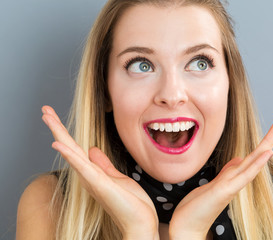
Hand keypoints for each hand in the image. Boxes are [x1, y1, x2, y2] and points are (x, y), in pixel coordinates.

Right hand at [41, 106, 158, 239]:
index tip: (55, 116)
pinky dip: (69, 155)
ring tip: (46, 117)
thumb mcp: (116, 177)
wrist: (140, 222)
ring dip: (58, 133)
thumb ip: (103, 164)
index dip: (65, 132)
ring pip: (72, 152)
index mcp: (92, 172)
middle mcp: (88, 175)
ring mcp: (92, 179)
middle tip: (44, 109)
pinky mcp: (99, 184)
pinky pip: (82, 167)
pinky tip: (58, 144)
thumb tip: (92, 149)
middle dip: (57, 128)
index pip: (76, 148)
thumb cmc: (131, 203)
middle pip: (69, 147)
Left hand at [169, 116, 272, 239]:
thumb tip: (238, 159)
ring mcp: (232, 186)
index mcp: (233, 177)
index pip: (252, 155)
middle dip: (271, 136)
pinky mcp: (225, 191)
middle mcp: (236, 180)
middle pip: (258, 155)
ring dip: (267, 143)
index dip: (263, 141)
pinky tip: (267, 153)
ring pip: (254, 162)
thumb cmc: (197, 207)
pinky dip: (257, 164)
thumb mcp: (213, 184)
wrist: (187, 228)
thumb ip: (228, 172)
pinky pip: (244, 176)